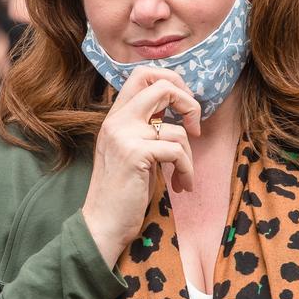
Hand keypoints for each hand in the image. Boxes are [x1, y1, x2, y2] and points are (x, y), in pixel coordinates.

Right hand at [82, 67, 200, 267]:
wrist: (102, 223)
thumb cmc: (122, 192)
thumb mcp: (131, 150)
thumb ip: (145, 127)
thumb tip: (179, 107)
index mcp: (115, 117)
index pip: (142, 75)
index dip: (171, 81)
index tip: (183, 107)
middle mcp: (117, 120)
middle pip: (161, 85)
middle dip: (189, 103)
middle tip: (195, 128)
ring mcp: (125, 135)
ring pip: (177, 128)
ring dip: (189, 157)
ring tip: (183, 177)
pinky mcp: (136, 154)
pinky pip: (177, 151)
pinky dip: (187, 170)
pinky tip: (182, 185)